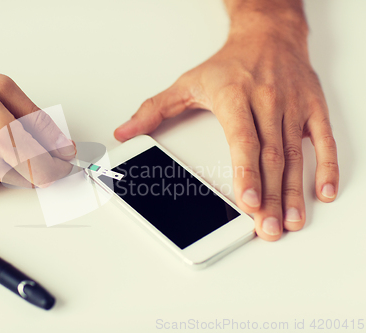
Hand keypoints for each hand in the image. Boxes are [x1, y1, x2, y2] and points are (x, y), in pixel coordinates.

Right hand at [0, 63, 75, 195]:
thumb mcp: (1, 88)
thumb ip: (37, 119)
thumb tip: (62, 144)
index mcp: (0, 133)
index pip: (47, 166)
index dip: (60, 163)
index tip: (64, 158)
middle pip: (34, 178)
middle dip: (40, 163)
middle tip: (27, 141)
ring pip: (12, 179)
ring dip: (13, 164)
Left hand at [114, 20, 338, 240]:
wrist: (268, 35)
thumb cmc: (229, 64)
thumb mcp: (187, 83)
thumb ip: (154, 110)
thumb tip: (124, 133)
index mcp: (235, 97)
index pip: (243, 140)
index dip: (247, 172)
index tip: (248, 202)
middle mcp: (267, 103)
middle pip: (270, 156)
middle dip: (270, 196)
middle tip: (267, 228)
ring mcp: (293, 107)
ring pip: (295, 155)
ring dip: (294, 191)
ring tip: (289, 221)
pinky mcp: (312, 108)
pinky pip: (323, 140)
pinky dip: (326, 167)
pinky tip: (321, 192)